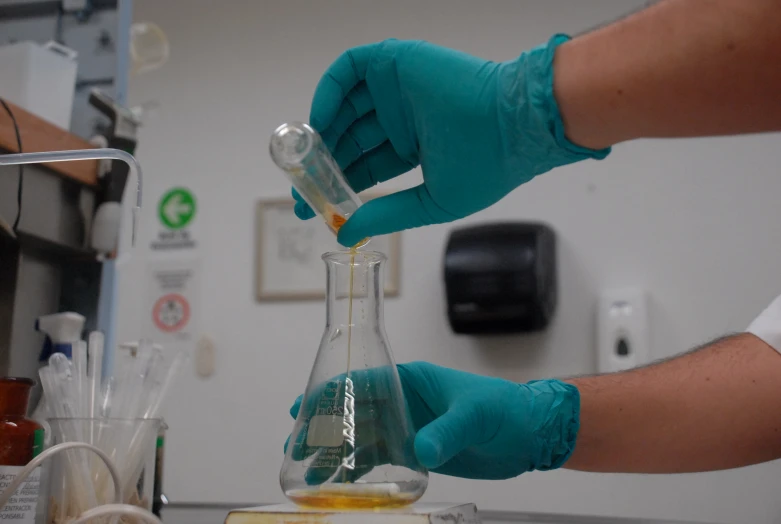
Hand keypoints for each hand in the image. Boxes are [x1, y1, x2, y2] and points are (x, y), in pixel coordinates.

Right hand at [286, 361, 579, 480]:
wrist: (528, 434)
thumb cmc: (505, 409)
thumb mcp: (475, 415)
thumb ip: (448, 431)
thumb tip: (422, 450)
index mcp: (412, 380)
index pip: (363, 381)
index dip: (330, 392)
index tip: (302, 406)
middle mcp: (404, 402)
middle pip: (354, 412)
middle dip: (324, 427)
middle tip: (295, 445)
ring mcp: (408, 427)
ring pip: (362, 439)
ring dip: (337, 453)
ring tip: (310, 473)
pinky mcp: (417, 451)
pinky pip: (381, 460)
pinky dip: (359, 471)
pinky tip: (341, 484)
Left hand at [294, 35, 609, 246]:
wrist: (513, 126)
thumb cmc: (486, 166)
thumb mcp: (429, 202)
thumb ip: (386, 214)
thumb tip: (345, 234)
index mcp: (414, 146)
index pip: (365, 165)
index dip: (338, 184)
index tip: (312, 206)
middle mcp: (402, 116)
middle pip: (349, 137)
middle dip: (323, 162)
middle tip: (302, 186)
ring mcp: (397, 88)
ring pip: (345, 106)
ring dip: (323, 130)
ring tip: (307, 158)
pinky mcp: (395, 62)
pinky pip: (349, 70)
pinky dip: (329, 91)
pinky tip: (320, 123)